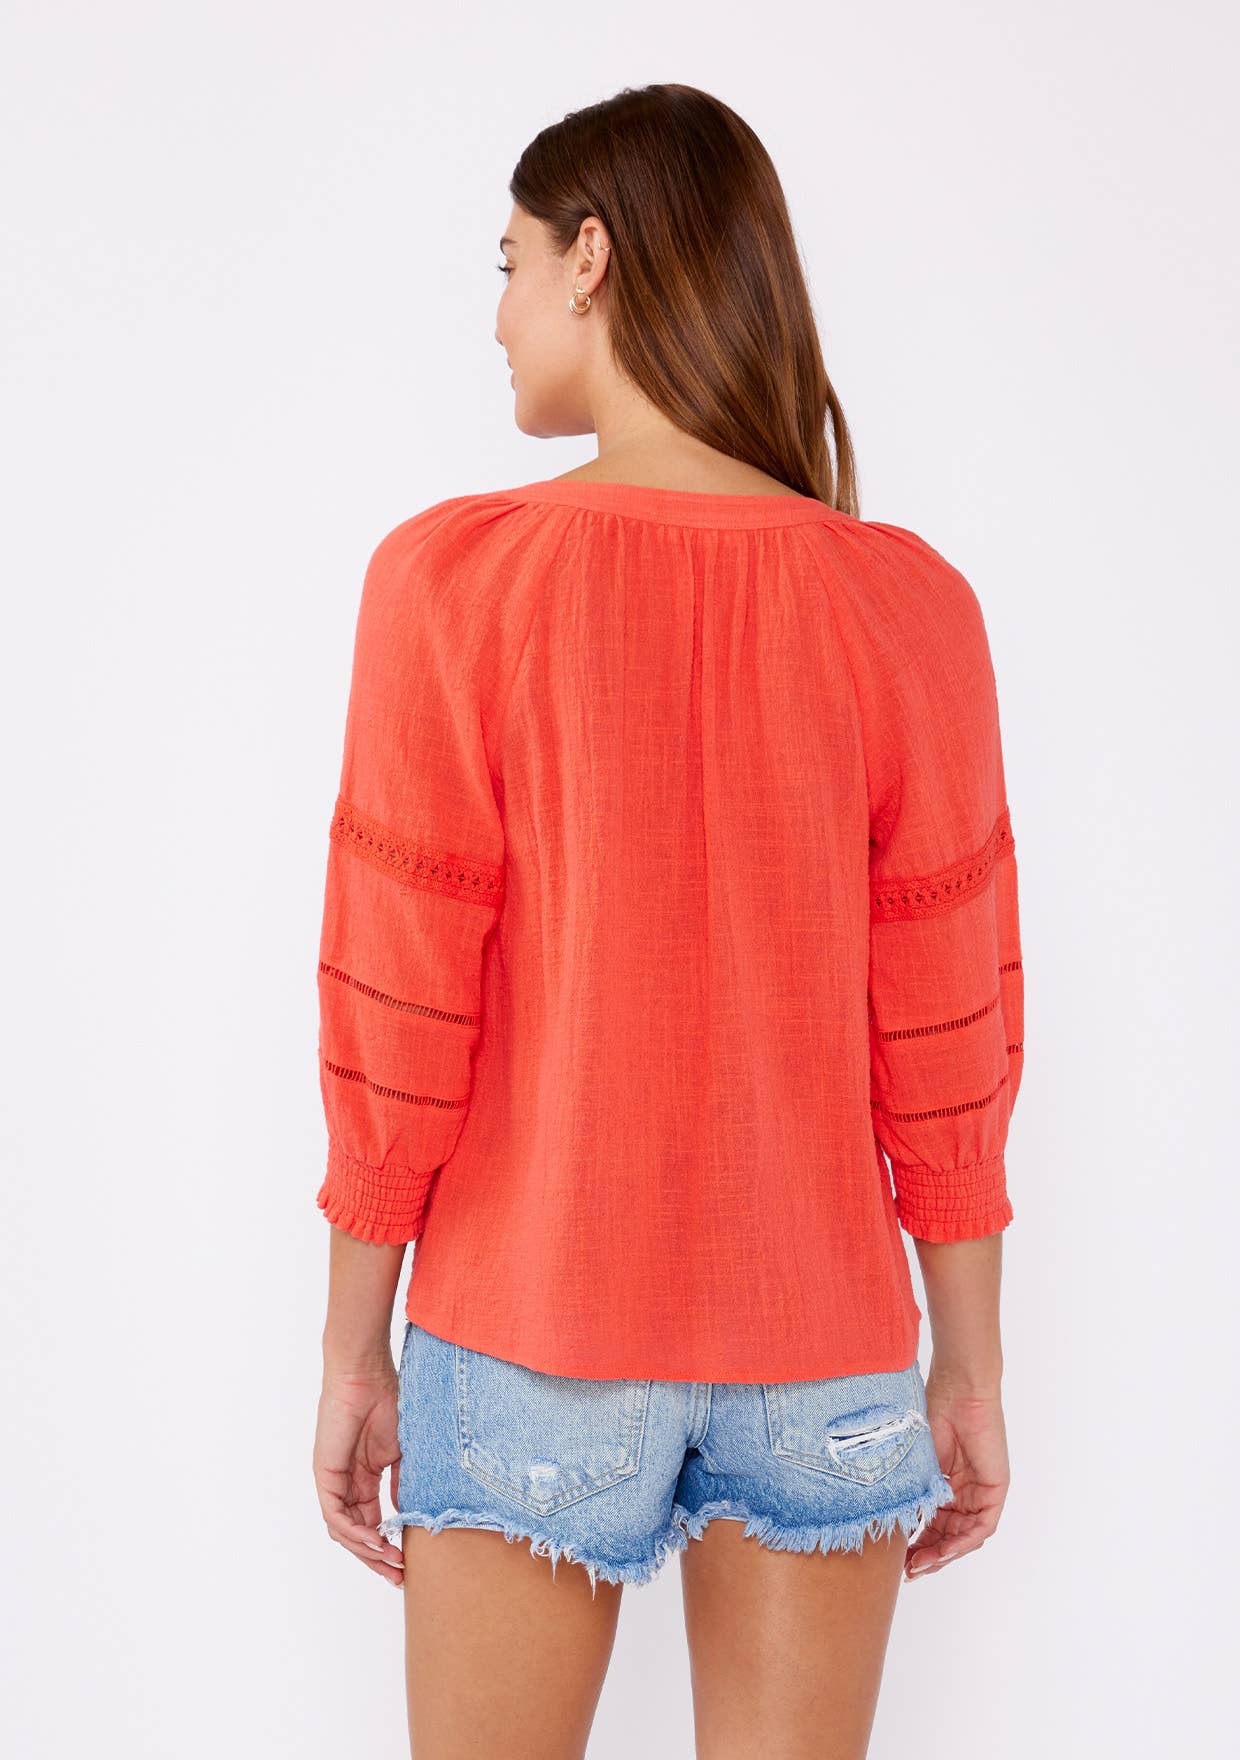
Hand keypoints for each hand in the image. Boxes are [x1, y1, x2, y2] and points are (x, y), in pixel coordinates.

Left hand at [313, 1361, 405, 1587]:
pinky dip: (355, 1533)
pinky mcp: (325, 1476)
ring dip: (368, 1551)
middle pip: (357, 1534)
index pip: (372, 1523)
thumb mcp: (402, 1452)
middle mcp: (346, 1485)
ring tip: (391, 1562)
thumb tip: (409, 1516)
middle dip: (378, 1559)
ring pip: (345, 1531)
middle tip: (399, 1577)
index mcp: (363, 1479)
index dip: (389, 1546)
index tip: (408, 1565)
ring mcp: (334, 1482)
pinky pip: (336, 1516)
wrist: (366, 1375)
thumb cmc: (387, 1401)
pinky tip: (376, 1541)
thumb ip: (402, 1484)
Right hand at [904, 1374, 1008, 1581]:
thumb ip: (911, 1495)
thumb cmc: (931, 1414)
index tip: (898, 1560)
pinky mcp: (995, 1490)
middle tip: (908, 1571)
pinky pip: (982, 1526)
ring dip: (943, 1554)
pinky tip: (944, 1550)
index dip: (917, 1545)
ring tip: (921, 1564)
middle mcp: (962, 1493)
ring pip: (964, 1536)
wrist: (957, 1391)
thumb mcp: (915, 1464)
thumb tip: (894, 1527)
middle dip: (928, 1556)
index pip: (932, 1525)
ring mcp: (979, 1493)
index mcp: (943, 1486)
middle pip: (948, 1536)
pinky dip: (963, 1541)